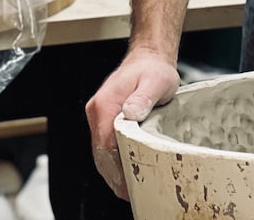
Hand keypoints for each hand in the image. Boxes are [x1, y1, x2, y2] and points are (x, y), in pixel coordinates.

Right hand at [85, 49, 179, 199]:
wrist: (148, 58)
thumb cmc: (153, 70)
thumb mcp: (156, 81)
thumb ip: (143, 97)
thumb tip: (130, 113)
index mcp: (106, 103)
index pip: (105, 144)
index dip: (117, 167)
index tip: (130, 184)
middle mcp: (97, 110)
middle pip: (100, 153)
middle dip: (114, 176)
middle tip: (132, 194)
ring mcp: (98, 115)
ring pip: (100, 152)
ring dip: (112, 171)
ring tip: (129, 190)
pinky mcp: (103, 118)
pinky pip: (103, 145)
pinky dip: (112, 161)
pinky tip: (124, 172)